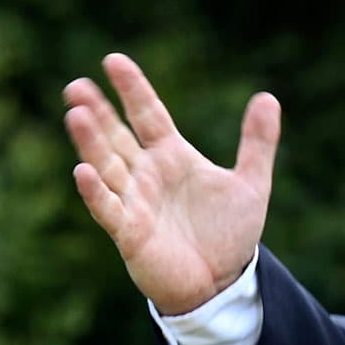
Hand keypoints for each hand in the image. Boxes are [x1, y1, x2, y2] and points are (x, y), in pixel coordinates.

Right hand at [64, 52, 279, 315]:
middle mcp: (147, 175)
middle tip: (76, 87)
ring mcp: (135, 202)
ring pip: (107, 166)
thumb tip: (268, 97)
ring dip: (90, 143)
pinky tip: (82, 172)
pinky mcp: (130, 233)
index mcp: (171, 156)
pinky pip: (109, 209)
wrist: (223, 284)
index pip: (147, 114)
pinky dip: (96, 192)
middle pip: (116, 136)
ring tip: (75, 114)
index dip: (132, 88)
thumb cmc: (229, 235)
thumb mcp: (251, 184)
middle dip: (96, 112)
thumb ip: (258, 142)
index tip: (113, 60)